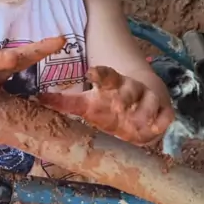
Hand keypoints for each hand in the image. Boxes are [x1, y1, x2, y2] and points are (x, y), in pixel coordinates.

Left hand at [38, 65, 174, 145]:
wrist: (141, 108)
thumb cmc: (109, 107)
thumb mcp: (86, 104)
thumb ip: (64, 102)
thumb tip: (38, 98)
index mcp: (111, 85)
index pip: (106, 75)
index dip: (101, 73)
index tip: (91, 72)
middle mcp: (131, 89)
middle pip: (128, 88)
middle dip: (124, 96)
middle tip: (117, 107)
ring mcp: (149, 99)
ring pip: (148, 101)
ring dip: (141, 113)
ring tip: (133, 125)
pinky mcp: (164, 111)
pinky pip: (165, 116)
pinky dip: (159, 123)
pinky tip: (153, 131)